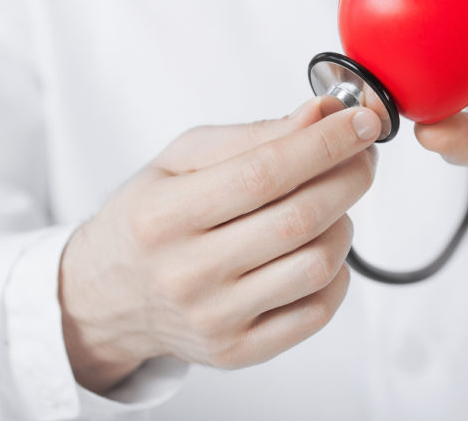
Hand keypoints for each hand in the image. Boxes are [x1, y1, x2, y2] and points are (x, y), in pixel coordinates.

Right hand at [58, 98, 380, 392]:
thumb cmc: (149, 218)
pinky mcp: (238, 351)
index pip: (264, 173)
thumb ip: (252, 136)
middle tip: (363, 155)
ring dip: (343, 222)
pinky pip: (317, 311)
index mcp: (165, 215)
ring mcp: (215, 319)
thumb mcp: (179, 161)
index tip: (363, 121)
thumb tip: (318, 115)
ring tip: (329, 204)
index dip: (325, 143)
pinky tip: (318, 248)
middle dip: (349, 176)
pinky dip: (337, 272)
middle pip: (300, 219)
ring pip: (318, 264)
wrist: (104, 297)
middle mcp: (187, 273)